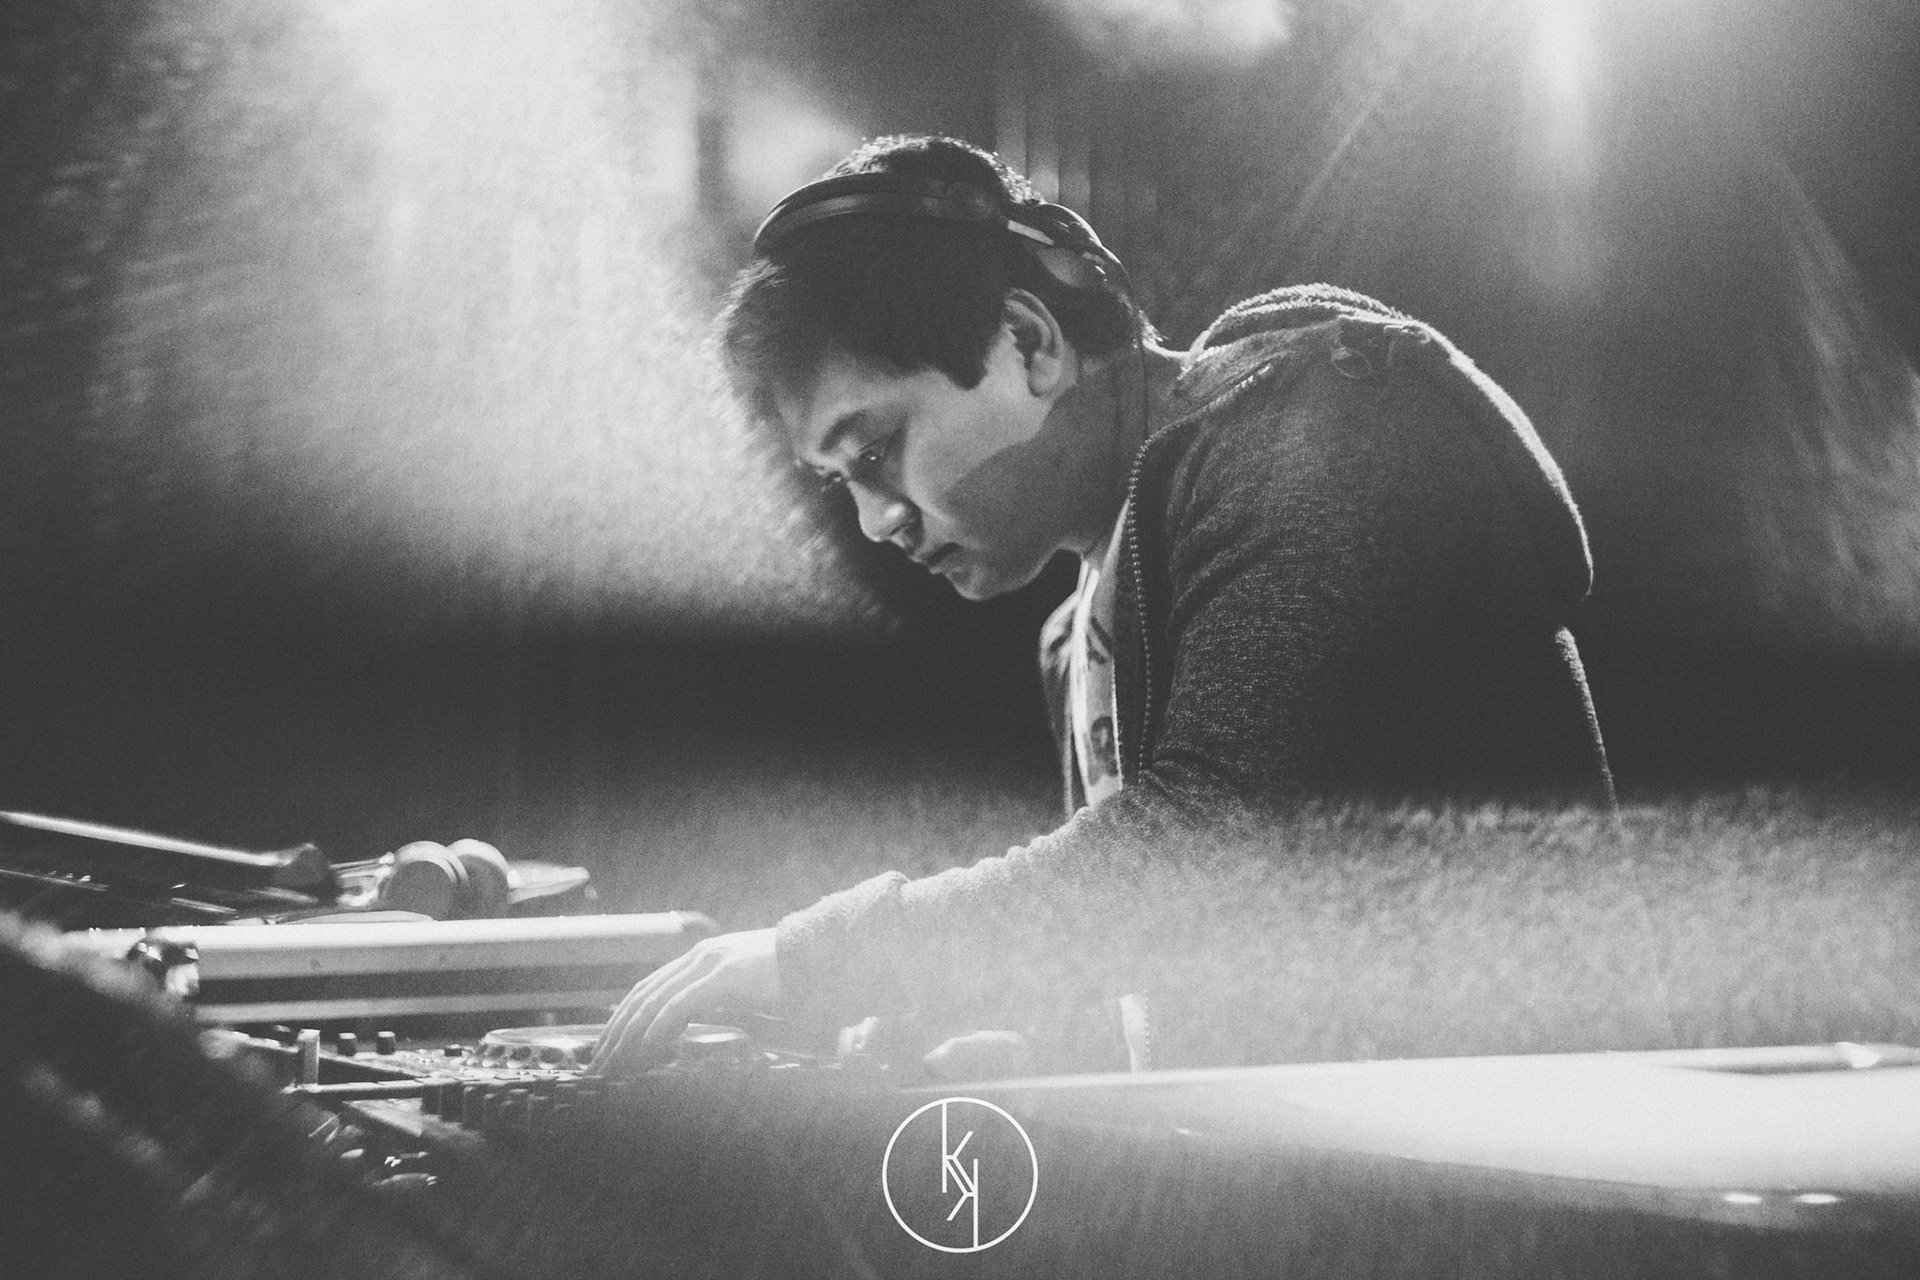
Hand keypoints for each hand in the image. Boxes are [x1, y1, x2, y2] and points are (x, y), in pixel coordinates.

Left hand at [587, 927, 777, 1073]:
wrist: (821, 955)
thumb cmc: (786, 979)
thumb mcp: (742, 993)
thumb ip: (715, 1005)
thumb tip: (688, 1031)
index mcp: (700, 961)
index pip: (648, 989)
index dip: (623, 1019)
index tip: (607, 1048)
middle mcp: (699, 957)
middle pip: (643, 994)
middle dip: (616, 1031)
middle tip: (598, 1063)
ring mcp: (712, 963)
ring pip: (656, 999)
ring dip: (630, 1034)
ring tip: (614, 1061)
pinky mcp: (726, 975)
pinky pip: (684, 1002)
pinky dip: (661, 1024)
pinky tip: (647, 1045)